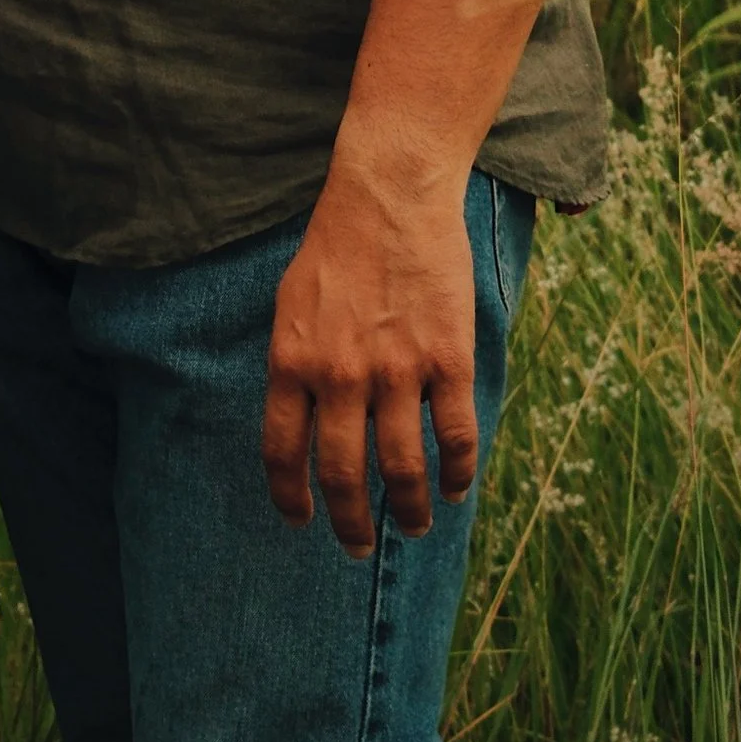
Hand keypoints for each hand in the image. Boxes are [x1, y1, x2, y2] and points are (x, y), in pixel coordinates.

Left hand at [261, 153, 477, 556]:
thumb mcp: (291, 305)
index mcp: (292, 361)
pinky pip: (453, 435)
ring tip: (415, 527)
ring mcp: (396, 369)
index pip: (283, 452)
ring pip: (402, 468)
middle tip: (356, 548)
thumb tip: (301, 424)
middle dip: (350, 524)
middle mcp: (340, 375)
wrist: (388, 193)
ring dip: (409, 509)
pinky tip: (458, 489)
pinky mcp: (447, 358)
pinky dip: (457, 473)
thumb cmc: (336, 246)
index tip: (302, 521)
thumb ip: (295, 365)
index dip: (291, 498)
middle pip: (343, 474)